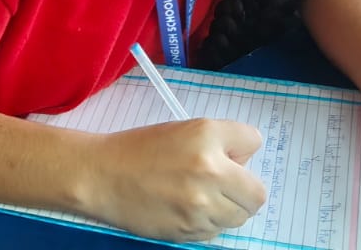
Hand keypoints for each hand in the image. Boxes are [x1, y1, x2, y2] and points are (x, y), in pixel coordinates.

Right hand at [77, 119, 266, 242]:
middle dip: (243, 189)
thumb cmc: (141, 149)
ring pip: (239, 215)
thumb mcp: (183, 130)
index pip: (254, 141)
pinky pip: (217, 231)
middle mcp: (210, 169)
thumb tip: (244, 164)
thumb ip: (220, 141)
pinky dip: (208, 223)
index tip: (227, 154)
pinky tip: (185, 209)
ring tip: (198, 196)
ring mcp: (201, 205)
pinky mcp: (190, 231)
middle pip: (256, 193)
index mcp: (206, 136)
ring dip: (227, 208)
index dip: (240, 149)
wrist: (103, 176)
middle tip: (220, 183)